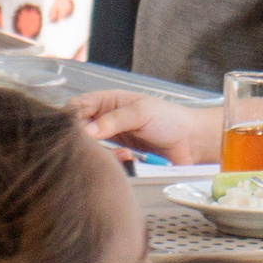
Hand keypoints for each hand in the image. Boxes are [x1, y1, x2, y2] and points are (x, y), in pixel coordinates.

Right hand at [68, 90, 220, 162]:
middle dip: (85, 140)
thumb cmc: (170, 119)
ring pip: (90, 147)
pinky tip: (127, 159)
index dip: (71, 118)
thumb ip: (113, 121)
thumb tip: (87, 132)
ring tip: (119, 153)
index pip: (77, 106)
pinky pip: (105, 160)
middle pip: (79, 128)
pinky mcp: (119, 154)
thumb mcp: (140, 113)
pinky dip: (112, 161)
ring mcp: (112, 137)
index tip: (75, 133)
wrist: (191, 142)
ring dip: (100, 152)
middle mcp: (106, 118)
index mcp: (108, 100)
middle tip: (95, 147)